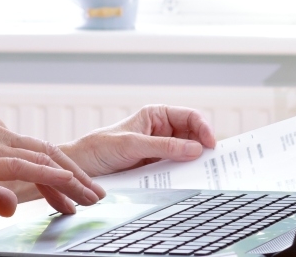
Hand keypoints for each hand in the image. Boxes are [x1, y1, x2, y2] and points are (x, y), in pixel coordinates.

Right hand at [0, 117, 105, 215]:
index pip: (37, 153)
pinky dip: (50, 174)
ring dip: (71, 179)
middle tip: (96, 195)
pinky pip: (25, 165)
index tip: (77, 194)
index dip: (61, 174)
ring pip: (43, 158)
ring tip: (89, 197)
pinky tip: (67, 185)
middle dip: (76, 176)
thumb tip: (13, 206)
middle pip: (48, 152)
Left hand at [60, 105, 216, 177]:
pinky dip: (184, 174)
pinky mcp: (155, 167)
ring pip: (186, 154)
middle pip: (192, 136)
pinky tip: (188, 180)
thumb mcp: (132, 145)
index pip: (189, 116)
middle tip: (214, 162)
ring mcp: (159, 150)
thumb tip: (195, 149)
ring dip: (194, 162)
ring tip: (205, 173)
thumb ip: (163, 146)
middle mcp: (160, 131)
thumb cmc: (100, 148)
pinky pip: (175, 169)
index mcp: (155, 115)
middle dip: (203, 146)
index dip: (203, 128)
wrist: (81, 168)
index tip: (210, 145)